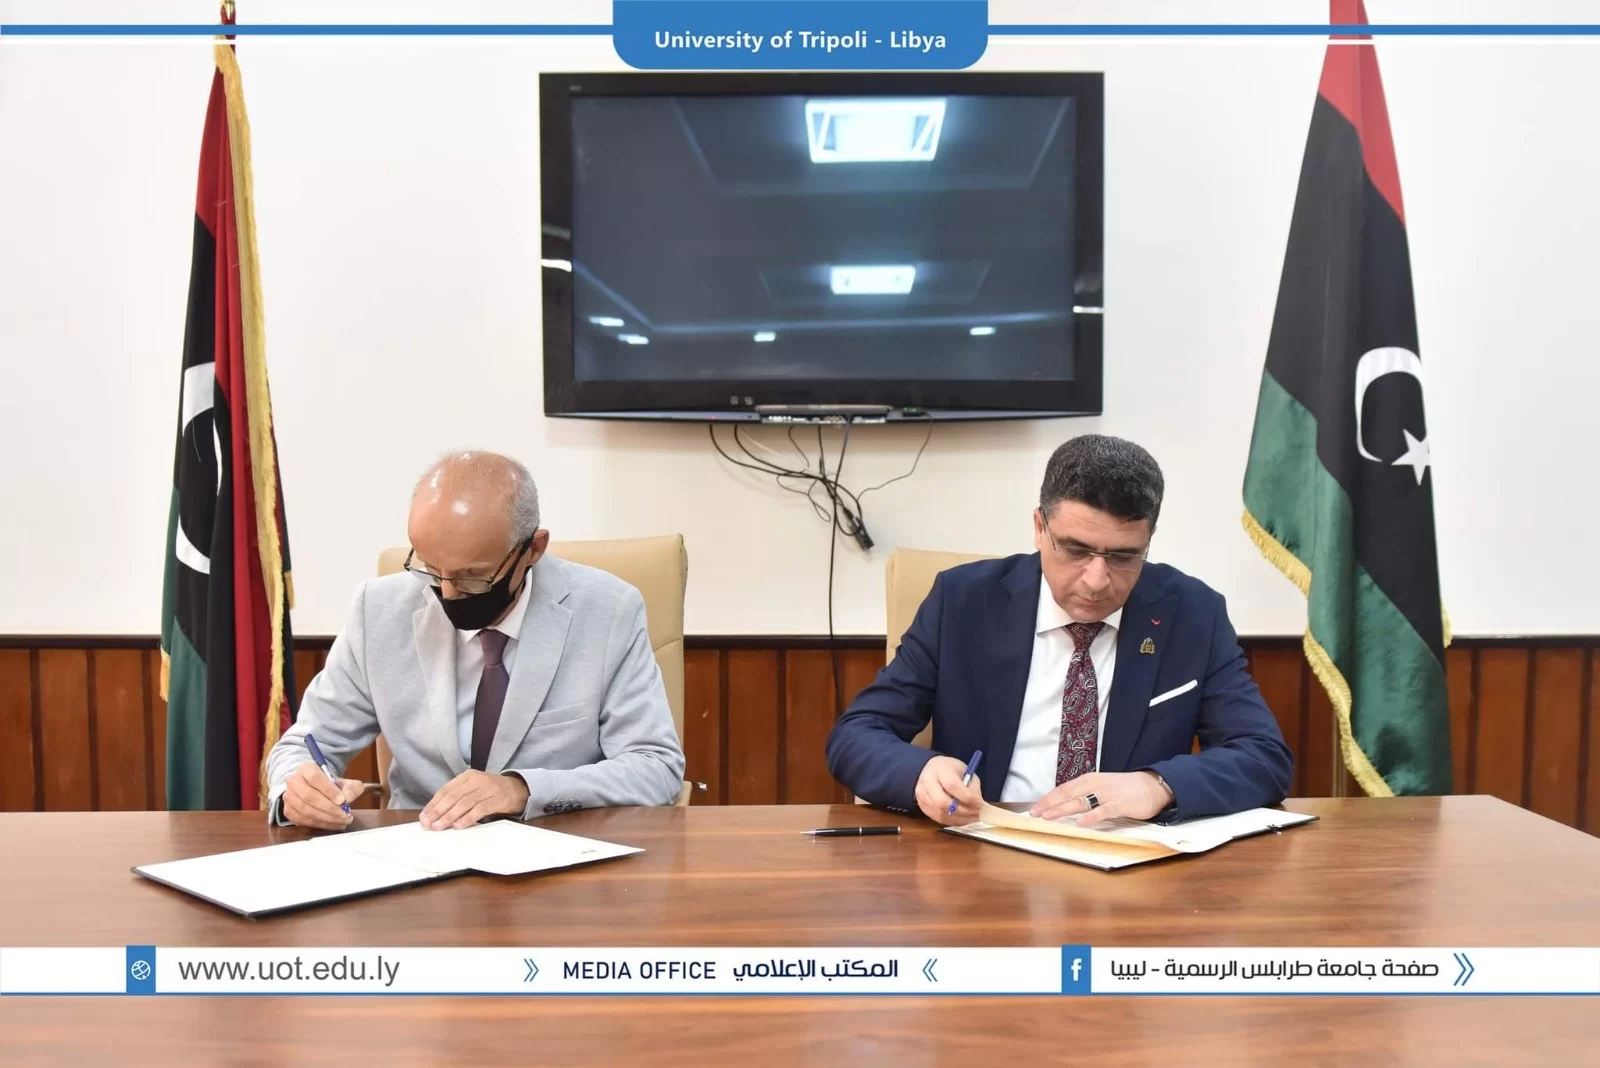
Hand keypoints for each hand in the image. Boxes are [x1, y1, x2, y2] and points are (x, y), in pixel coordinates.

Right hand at [282, 762, 363, 830]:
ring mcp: (289, 797)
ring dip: (326, 818)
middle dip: (330, 808)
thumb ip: (351, 788)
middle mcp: (294, 782)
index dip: (329, 790)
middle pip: (309, 796)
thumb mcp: (344, 782)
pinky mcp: (288, 811)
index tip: (342, 800)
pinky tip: (333, 824)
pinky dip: (320, 824)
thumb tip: (348, 798)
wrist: (315, 790)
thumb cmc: (330, 786)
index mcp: (306, 769)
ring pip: (305, 810)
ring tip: (342, 821)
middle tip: (345, 815)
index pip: (315, 778)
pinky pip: (303, 820)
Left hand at [420, 771, 529, 829]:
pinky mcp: (498, 799)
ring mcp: (488, 789)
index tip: (424, 817)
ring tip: (440, 827)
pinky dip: (468, 818)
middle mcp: (477, 780)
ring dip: (450, 816)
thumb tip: (435, 815)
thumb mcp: (473, 789)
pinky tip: (459, 825)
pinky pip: (480, 809)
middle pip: (453, 797)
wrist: (518, 789)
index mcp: (467, 776)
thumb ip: (457, 798)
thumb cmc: (491, 791)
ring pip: (464, 803)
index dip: (433, 805)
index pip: (446, 790)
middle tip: (429, 824)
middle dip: (438, 812)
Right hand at [914, 755, 982, 825]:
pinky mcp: (922, 806)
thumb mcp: (966, 771)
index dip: (967, 797)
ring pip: (940, 814)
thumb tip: (978, 805)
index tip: (979, 802)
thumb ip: (972, 787)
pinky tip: (964, 818)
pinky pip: (939, 819)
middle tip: (977, 812)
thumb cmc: (951, 770)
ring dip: (960, 818)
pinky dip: (954, 821)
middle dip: (963, 810)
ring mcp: (922, 795)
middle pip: (942, 802)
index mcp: (939, 768)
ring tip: (973, 817)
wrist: (932, 770)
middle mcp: (926, 782)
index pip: (951, 785)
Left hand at [1029, 771, 1172, 826]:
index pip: (1063, 789)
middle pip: (1068, 795)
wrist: (1152, 785)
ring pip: (1081, 802)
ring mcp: (1107, 794)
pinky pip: (1104, 811)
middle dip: (1050, 804)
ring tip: (1049, 816)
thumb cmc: (1123, 788)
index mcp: (1088, 780)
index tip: (1034, 809)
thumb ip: (1084, 794)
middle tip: (1035, 814)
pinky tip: (1081, 822)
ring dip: (1063, 809)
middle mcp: (1095, 785)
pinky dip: (1092, 816)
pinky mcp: (1121, 804)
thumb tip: (1063, 806)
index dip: (1048, 799)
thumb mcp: (1100, 787)